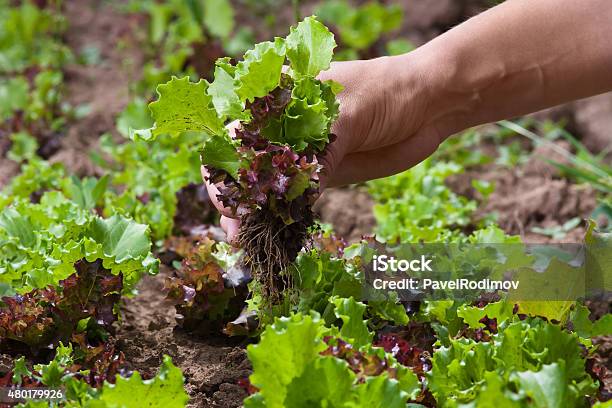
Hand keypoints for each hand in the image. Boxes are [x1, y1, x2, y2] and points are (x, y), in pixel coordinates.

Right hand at [204, 54, 443, 240]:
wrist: (428, 106)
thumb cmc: (387, 93)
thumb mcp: (349, 115)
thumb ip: (320, 152)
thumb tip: (292, 195)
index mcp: (279, 100)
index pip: (236, 134)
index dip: (227, 166)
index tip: (234, 198)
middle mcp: (283, 128)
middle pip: (244, 165)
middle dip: (236, 198)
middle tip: (238, 230)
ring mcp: (301, 154)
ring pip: (267, 187)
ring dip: (255, 215)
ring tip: (247, 241)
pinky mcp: (321, 175)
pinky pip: (294, 199)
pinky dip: (282, 218)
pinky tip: (271, 237)